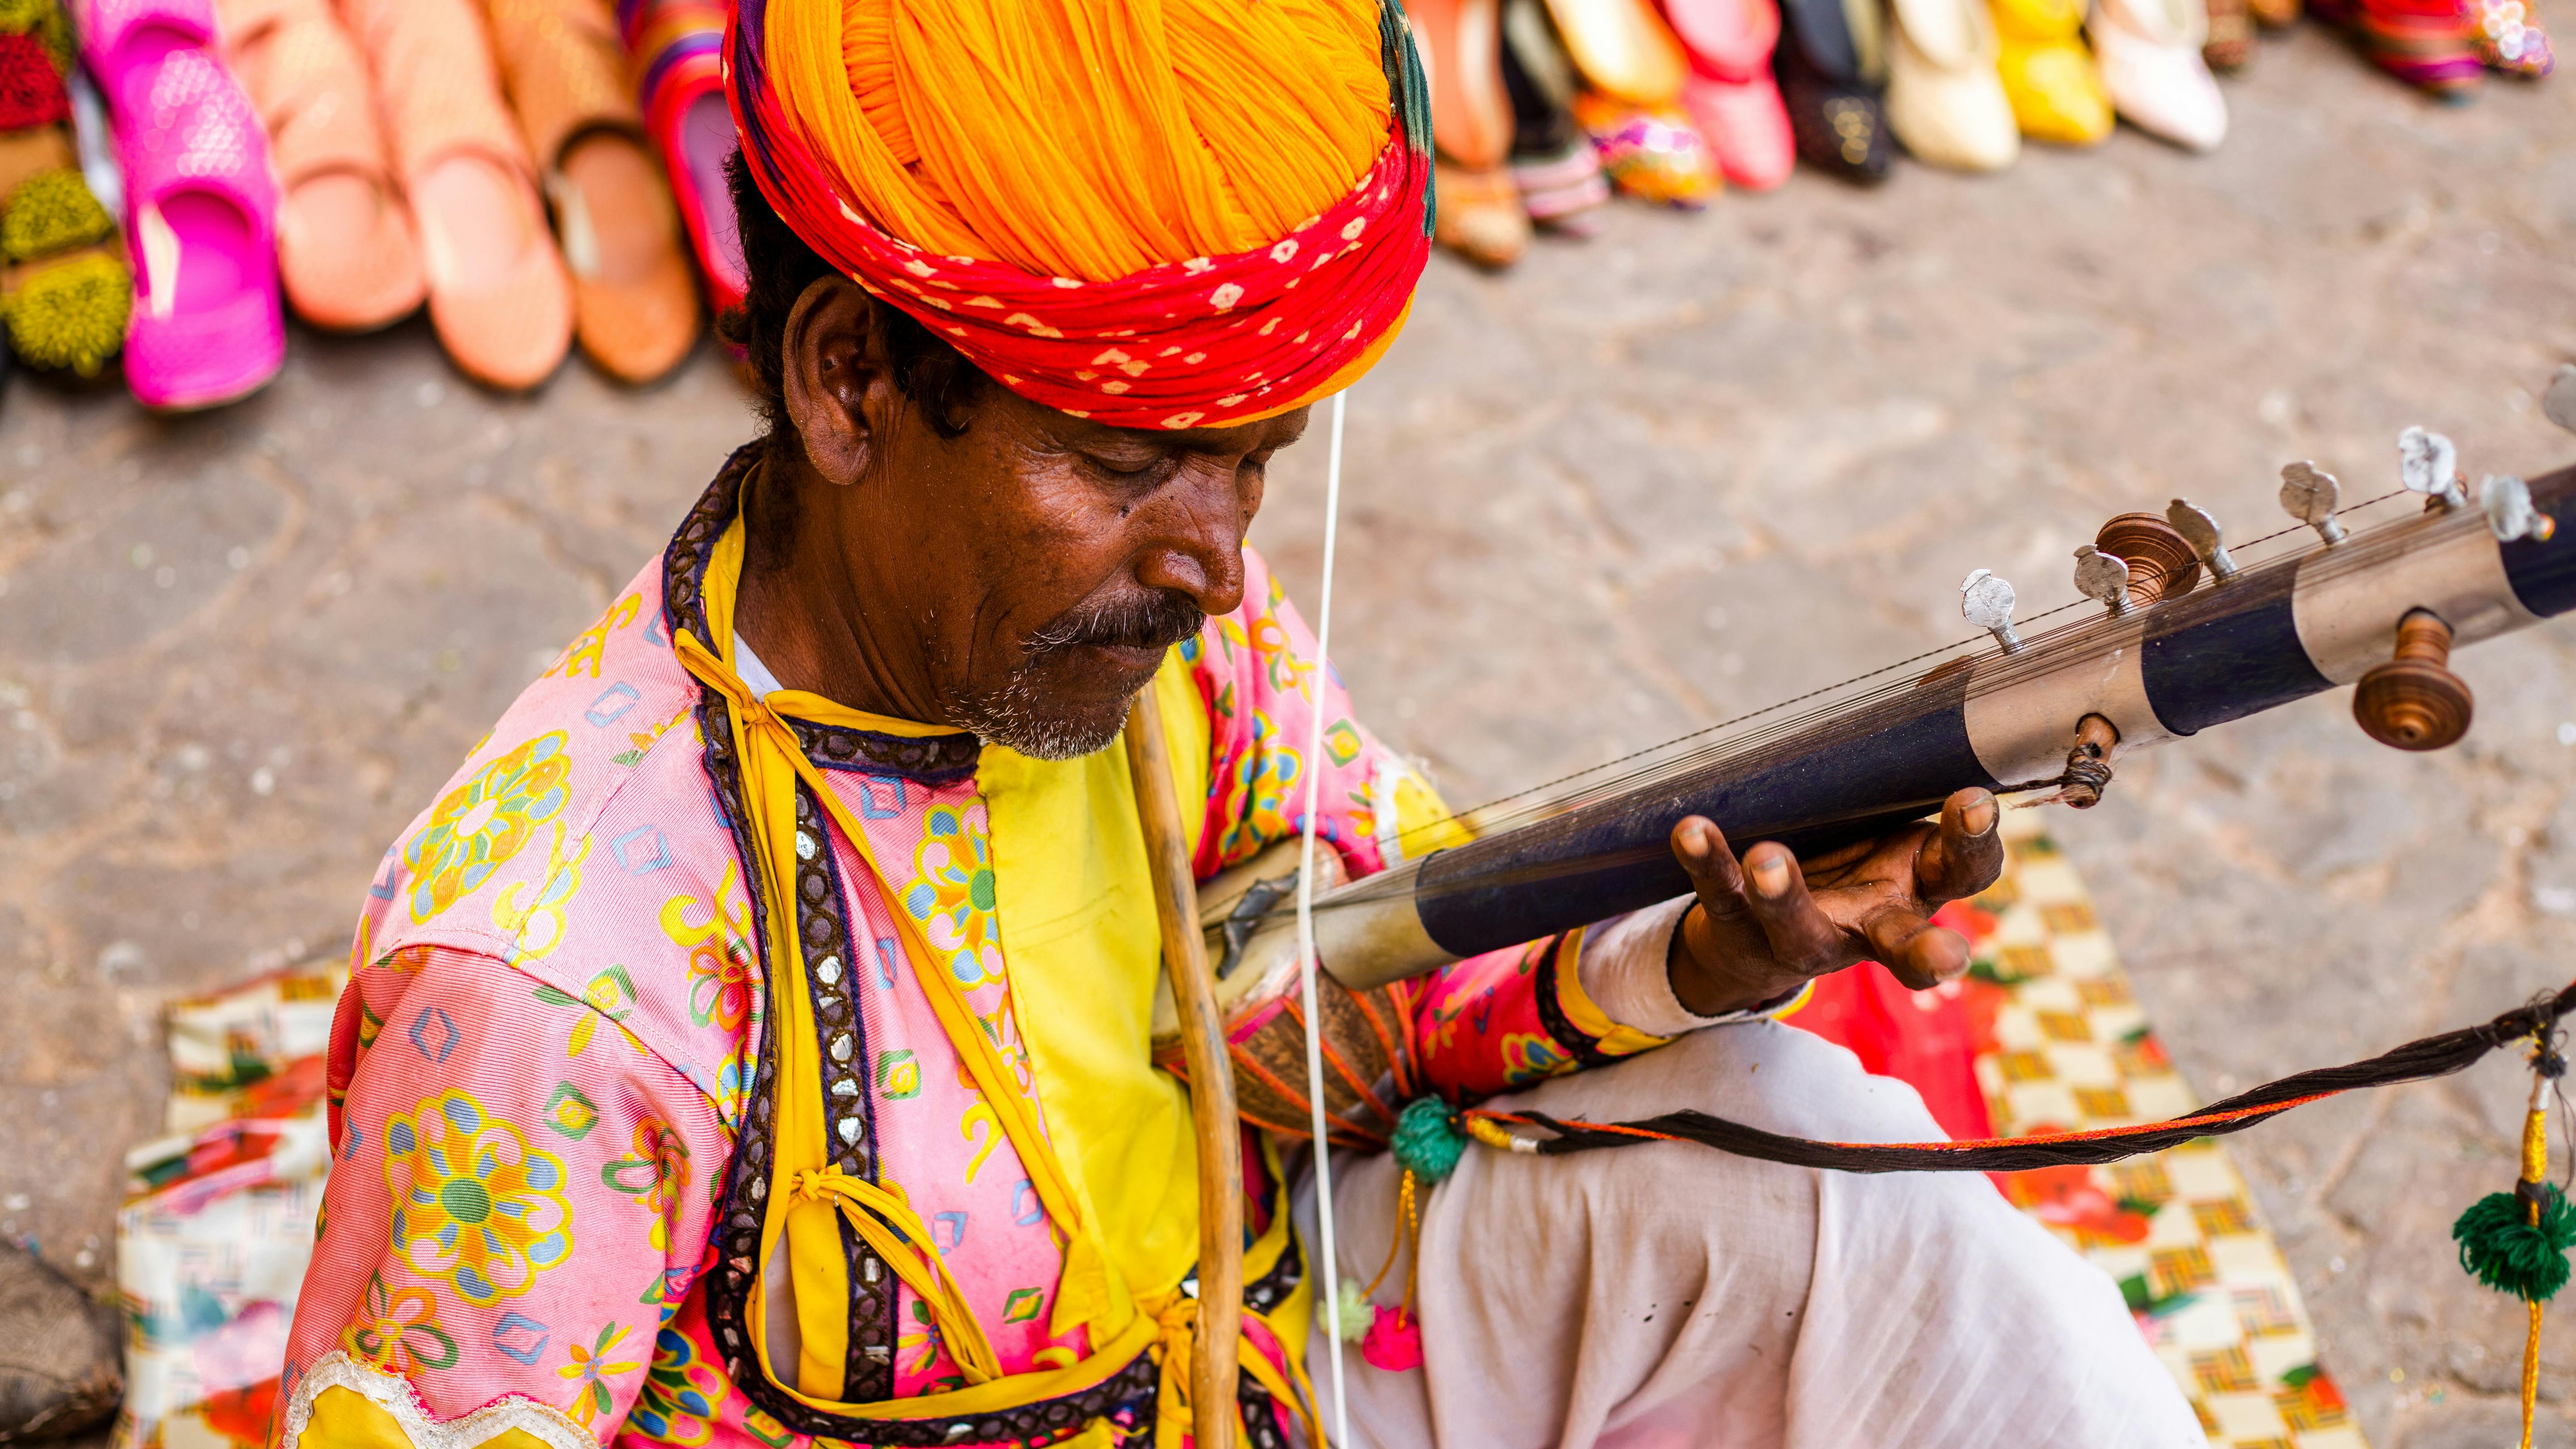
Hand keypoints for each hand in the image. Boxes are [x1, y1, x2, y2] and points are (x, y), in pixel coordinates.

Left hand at [1663, 788, 2003, 1016]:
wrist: (1753, 939)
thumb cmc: (1840, 861)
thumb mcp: (1881, 821)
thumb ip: (1906, 772)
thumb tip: (1946, 681)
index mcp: (1914, 886)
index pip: (1964, 871)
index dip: (1975, 841)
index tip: (1974, 799)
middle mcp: (1867, 922)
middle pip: (1901, 942)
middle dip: (1924, 951)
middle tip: (1947, 956)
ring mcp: (1800, 935)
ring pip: (1798, 929)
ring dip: (1784, 896)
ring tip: (1767, 859)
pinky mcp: (1739, 928)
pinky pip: (1721, 895)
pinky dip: (1707, 862)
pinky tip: (1691, 830)